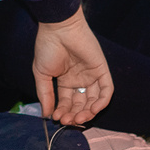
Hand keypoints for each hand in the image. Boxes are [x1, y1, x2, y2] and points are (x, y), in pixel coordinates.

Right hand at [31, 10, 114, 125]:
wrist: (58, 28)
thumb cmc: (47, 47)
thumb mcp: (42, 74)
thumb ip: (45, 95)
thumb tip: (46, 115)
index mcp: (65, 80)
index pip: (67, 102)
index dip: (63, 112)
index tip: (56, 118)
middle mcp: (80, 79)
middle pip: (81, 104)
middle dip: (74, 114)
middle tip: (67, 120)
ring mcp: (92, 75)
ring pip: (94, 100)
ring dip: (87, 112)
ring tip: (77, 118)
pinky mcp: (101, 69)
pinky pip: (106, 90)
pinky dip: (102, 102)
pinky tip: (92, 110)